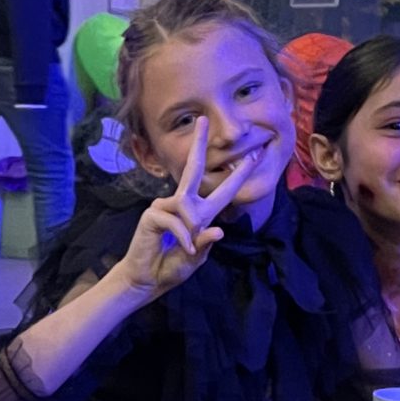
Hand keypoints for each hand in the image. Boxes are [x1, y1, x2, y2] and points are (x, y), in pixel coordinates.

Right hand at [106, 117, 252, 302]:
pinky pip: (174, 219)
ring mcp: (166, 207)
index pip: (222, 191)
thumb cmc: (171, 268)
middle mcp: (183, 205)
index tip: (253, 157)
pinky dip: (182, 236)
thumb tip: (218, 230)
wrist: (146, 281)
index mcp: (200, 214)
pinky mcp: (152, 215)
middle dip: (198, 143)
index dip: (237, 175)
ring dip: (191, 228)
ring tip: (188, 247)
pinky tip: (183, 249)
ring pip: (186, 204)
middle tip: (202, 119)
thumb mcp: (196, 259)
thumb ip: (206, 244)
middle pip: (193, 168)